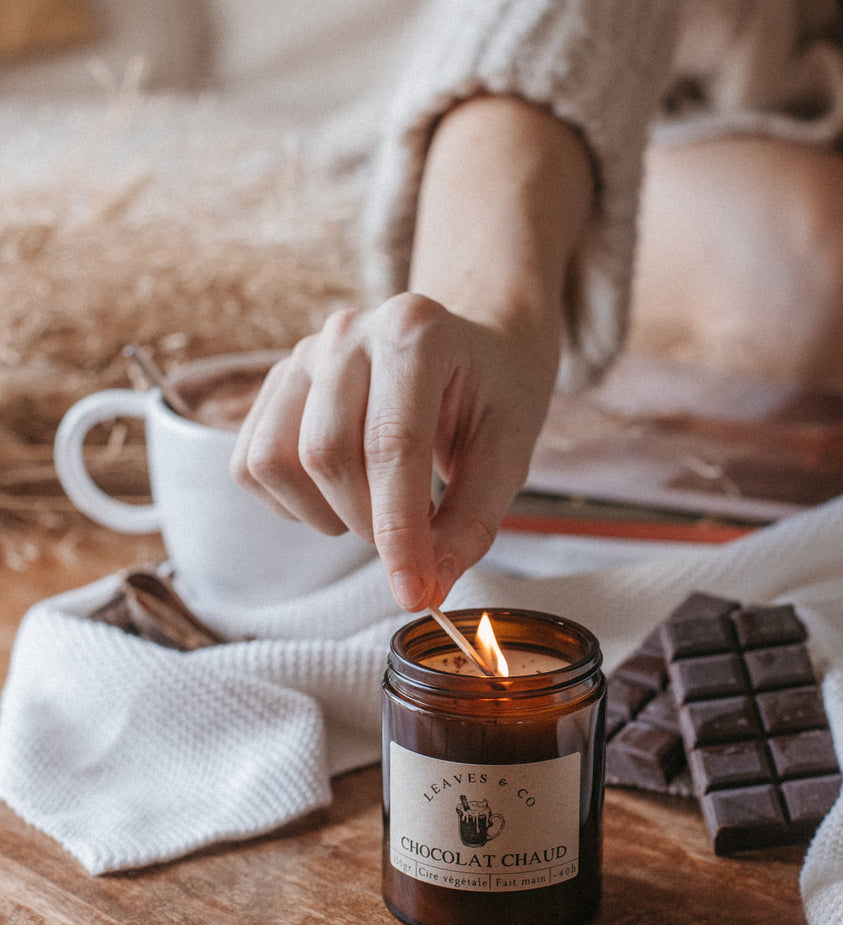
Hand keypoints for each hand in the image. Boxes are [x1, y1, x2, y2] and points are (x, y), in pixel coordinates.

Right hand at [229, 293, 558, 610]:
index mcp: (416, 331)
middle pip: (326, 455)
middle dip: (368, 524)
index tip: (412, 593)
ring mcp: (303, 354)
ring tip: (376, 507)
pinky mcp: (274, 384)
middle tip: (411, 536)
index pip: (392, 445)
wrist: (472, 348)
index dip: (398, 531)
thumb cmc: (493, 396)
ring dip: (325, 513)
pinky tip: (341, 493)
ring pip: (276, 462)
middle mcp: (348, 332)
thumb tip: (425, 588)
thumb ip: (470, 522)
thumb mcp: (508, 454)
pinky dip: (292, 503)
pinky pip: (252, 464)